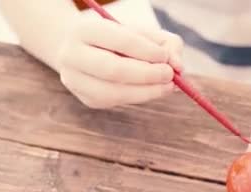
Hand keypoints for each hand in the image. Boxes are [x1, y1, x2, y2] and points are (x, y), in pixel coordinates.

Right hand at [56, 18, 183, 108]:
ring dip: (147, 91)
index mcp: (84, 30)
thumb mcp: (143, 34)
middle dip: (147, 74)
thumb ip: (166, 44)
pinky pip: (117, 102)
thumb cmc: (122, 40)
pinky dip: (140, 97)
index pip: (118, 40)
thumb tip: (178, 66)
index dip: (146, 51)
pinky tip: (153, 90)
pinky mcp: (87, 99)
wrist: (89, 52)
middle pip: (113, 70)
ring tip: (168, 86)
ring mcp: (76, 80)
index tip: (166, 57)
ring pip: (114, 92)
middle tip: (170, 75)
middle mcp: (72, 55)